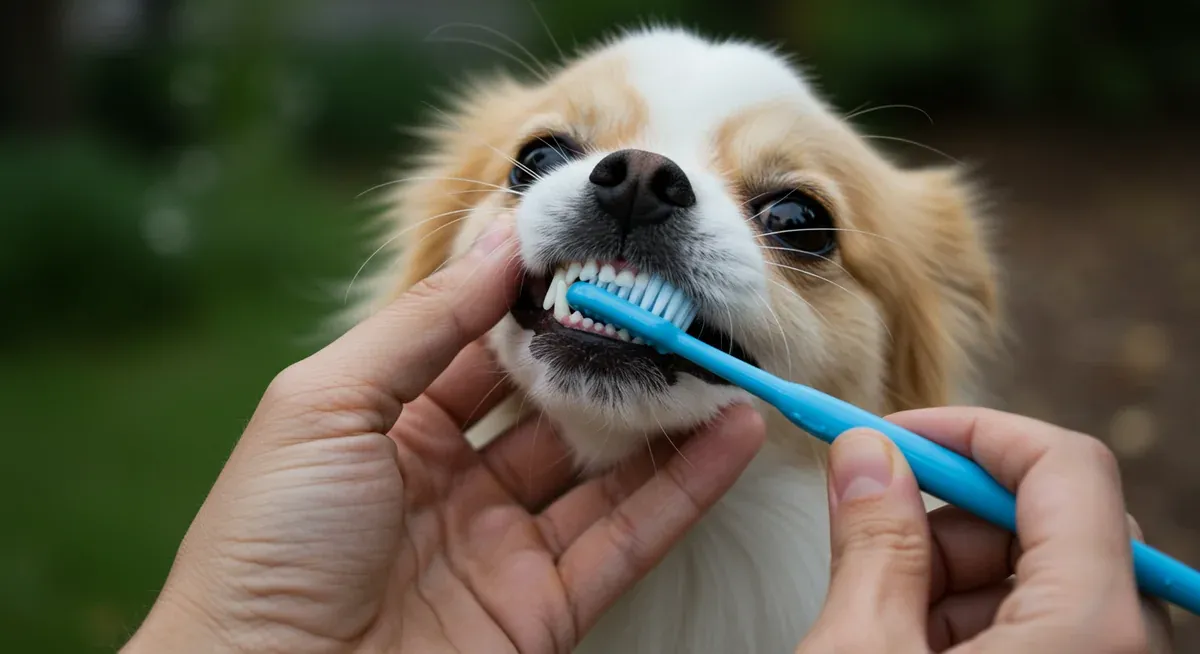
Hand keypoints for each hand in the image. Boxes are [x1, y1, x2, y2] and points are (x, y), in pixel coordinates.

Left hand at [123, 221, 766, 653]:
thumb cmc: (267, 544)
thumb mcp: (324, 404)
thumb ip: (422, 322)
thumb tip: (502, 237)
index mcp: (386, 428)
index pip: (477, 350)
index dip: (532, 302)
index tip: (593, 249)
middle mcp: (450, 485)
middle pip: (548, 408)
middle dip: (606, 354)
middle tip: (671, 298)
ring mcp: (500, 548)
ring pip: (601, 471)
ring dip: (662, 416)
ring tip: (720, 354)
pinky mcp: (543, 610)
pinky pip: (628, 539)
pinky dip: (687, 488)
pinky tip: (733, 433)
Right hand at [797, 407, 1172, 652]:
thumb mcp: (860, 652)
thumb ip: (872, 542)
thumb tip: (867, 455)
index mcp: (1091, 626)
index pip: (1064, 465)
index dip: (972, 433)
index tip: (897, 437)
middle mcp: (1126, 648)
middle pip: (1047, 523)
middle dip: (945, 521)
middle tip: (867, 540)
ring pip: (1039, 578)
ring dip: (947, 581)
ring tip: (877, 627)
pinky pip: (1044, 629)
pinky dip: (969, 626)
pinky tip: (908, 649)